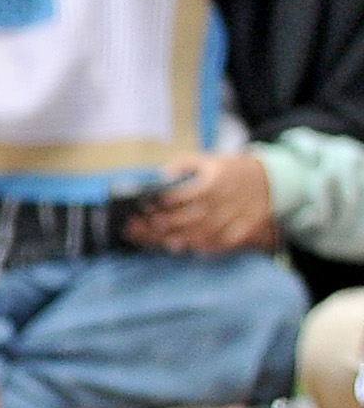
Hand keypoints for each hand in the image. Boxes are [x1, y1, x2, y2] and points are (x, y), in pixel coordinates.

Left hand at [133, 149, 274, 254]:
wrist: (268, 180)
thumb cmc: (227, 170)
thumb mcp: (205, 159)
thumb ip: (180, 166)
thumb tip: (159, 177)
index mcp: (212, 182)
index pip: (179, 196)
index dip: (158, 203)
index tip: (141, 207)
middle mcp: (223, 202)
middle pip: (185, 220)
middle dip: (159, 225)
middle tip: (138, 227)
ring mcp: (234, 219)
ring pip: (199, 235)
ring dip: (174, 239)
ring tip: (154, 239)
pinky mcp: (243, 231)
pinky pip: (219, 244)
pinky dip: (200, 247)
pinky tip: (182, 246)